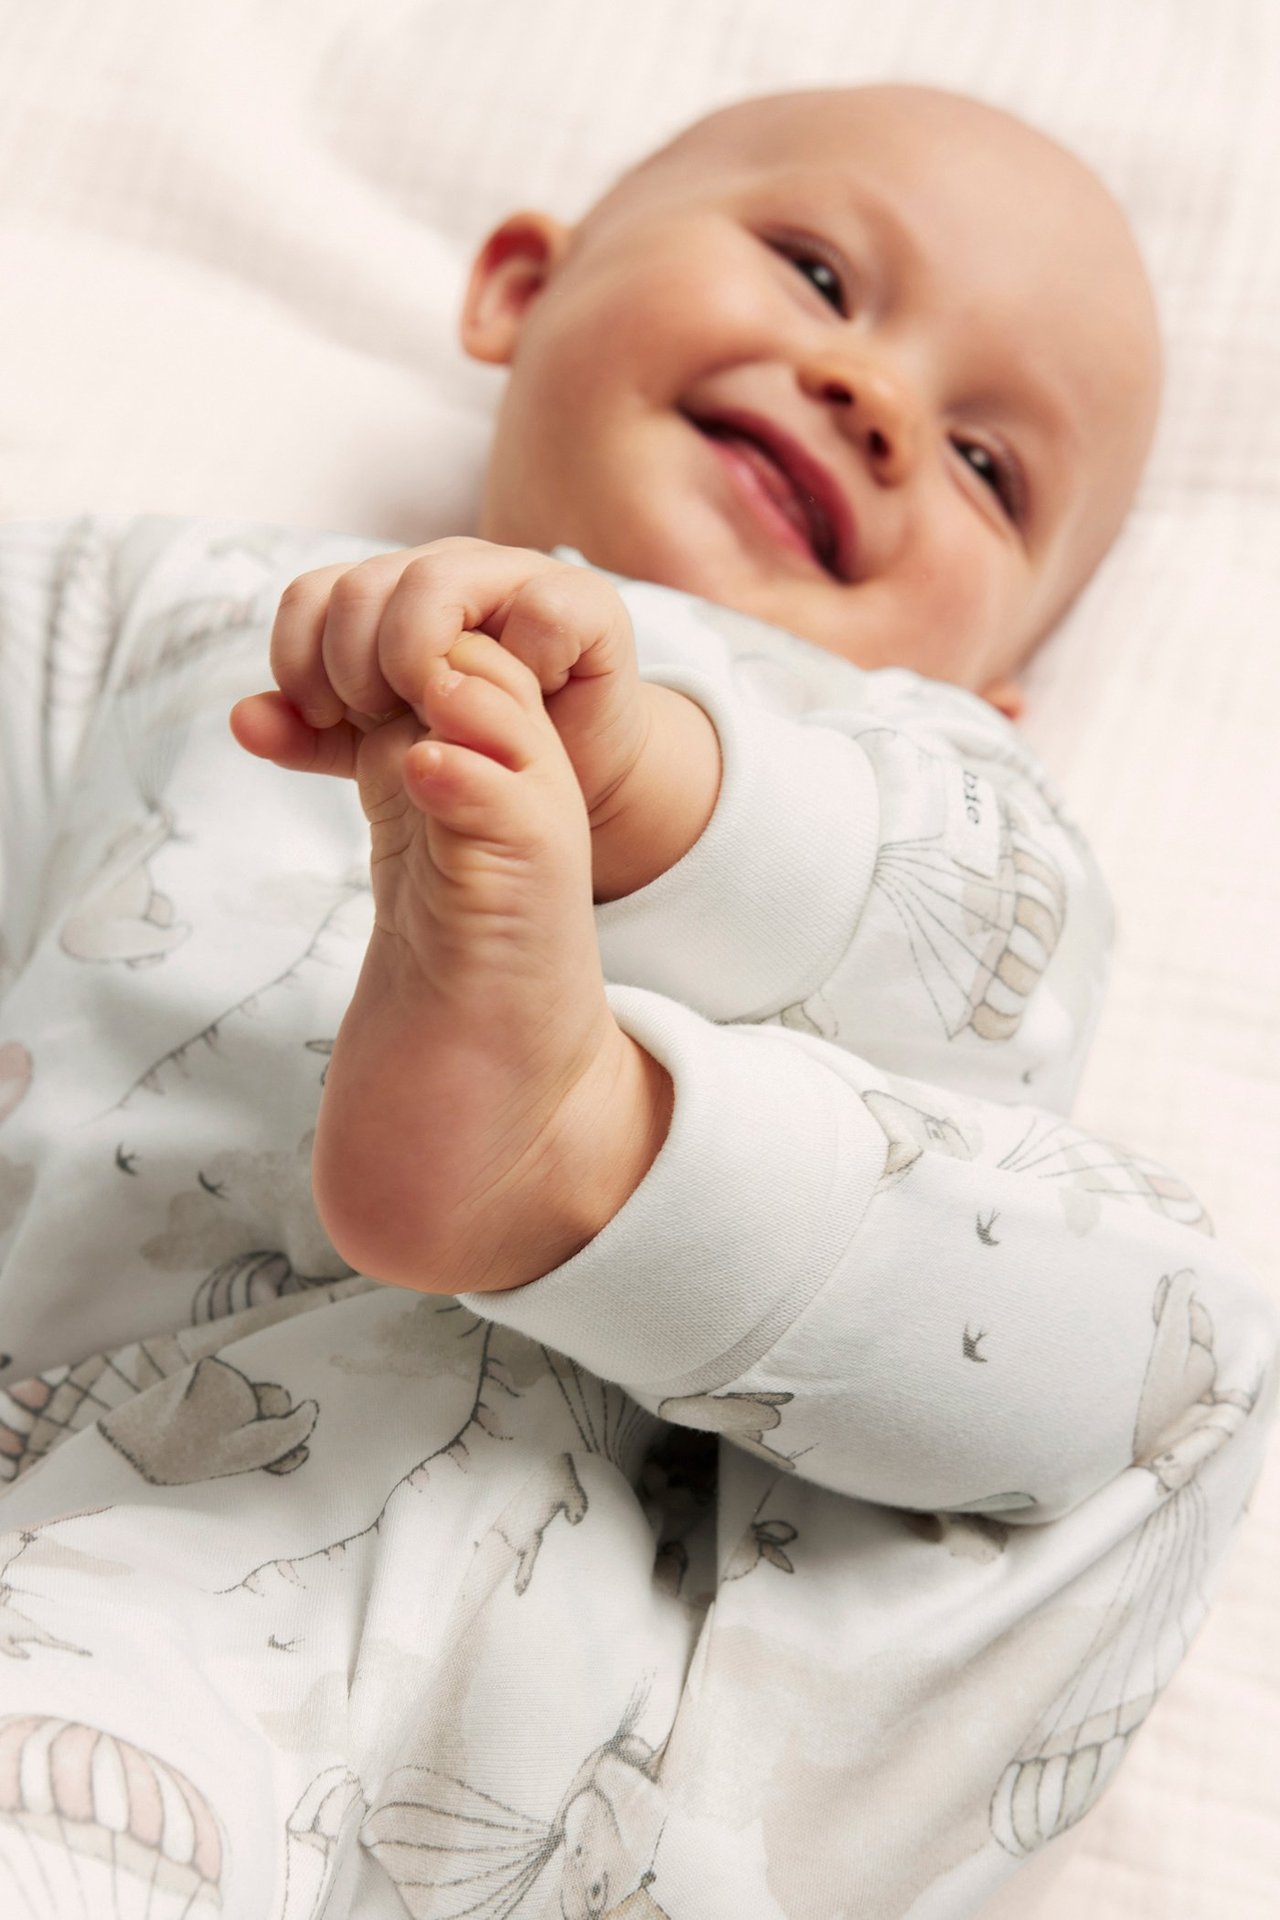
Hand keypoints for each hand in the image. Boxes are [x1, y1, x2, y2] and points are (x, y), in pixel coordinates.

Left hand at [229, 536, 648, 824]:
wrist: (579, 778)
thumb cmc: (478, 748)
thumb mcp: (382, 750)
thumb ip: (316, 735)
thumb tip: (242, 719)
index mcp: (393, 592)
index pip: (313, 595)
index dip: (296, 656)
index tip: (316, 717)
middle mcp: (449, 569)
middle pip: (364, 584)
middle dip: (351, 661)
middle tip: (369, 718)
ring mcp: (517, 577)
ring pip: (438, 579)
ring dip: (416, 651)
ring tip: (427, 708)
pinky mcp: (585, 605)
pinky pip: (541, 608)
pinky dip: (518, 657)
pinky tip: (509, 702)